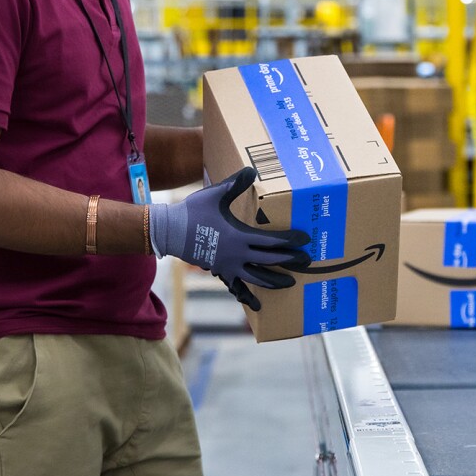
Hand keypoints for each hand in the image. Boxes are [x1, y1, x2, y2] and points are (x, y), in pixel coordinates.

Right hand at [149, 167, 310, 310]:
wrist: (169, 231)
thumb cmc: (193, 212)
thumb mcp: (215, 194)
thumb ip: (235, 184)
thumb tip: (251, 169)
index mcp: (240, 236)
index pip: (272, 241)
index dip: (291, 241)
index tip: (305, 240)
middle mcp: (237, 255)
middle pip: (270, 261)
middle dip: (290, 261)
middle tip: (306, 261)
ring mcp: (229, 266)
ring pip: (257, 278)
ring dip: (275, 281)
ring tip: (290, 282)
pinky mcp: (220, 271)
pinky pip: (237, 287)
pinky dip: (248, 296)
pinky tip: (257, 306)